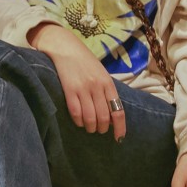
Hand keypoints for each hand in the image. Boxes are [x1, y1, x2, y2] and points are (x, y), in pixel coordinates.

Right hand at [28, 23, 125, 141]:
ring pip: (90, 118)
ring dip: (90, 127)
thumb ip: (107, 91)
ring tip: (89, 128)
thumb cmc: (85, 62)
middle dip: (103, 128)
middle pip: (104, 117)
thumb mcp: (102, 74)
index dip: (120, 127)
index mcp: (108, 83)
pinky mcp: (69, 90)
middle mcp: (97, 87)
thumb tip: (112, 114)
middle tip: (100, 130)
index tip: (119, 138)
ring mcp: (83, 89)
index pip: (118, 111)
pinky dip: (78, 121)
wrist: (66, 48)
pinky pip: (76, 113)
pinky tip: (79, 121)